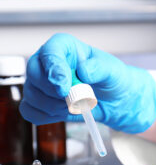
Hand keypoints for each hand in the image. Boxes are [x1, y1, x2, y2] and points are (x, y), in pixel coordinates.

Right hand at [20, 33, 155, 132]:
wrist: (115, 100)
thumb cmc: (112, 79)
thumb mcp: (112, 70)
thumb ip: (99, 68)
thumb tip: (82, 72)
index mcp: (65, 48)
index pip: (50, 52)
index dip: (54, 69)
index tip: (63, 86)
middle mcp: (49, 63)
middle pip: (33, 73)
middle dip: (52, 91)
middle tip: (72, 99)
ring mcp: (42, 83)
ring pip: (31, 94)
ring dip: (53, 106)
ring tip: (74, 105)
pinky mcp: (41, 102)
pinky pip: (31, 111)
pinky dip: (47, 116)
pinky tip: (64, 112)